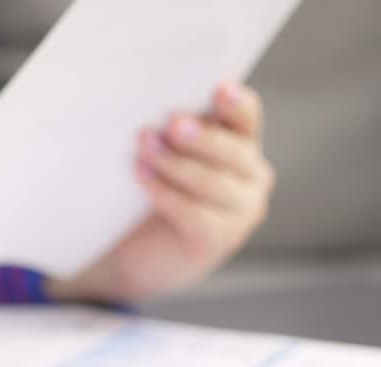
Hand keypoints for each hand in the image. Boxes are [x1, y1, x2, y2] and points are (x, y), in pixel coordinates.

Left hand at [50, 82, 275, 301]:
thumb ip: (173, 133)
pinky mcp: (219, 240)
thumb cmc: (151, 196)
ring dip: (174, 162)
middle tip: (172, 123)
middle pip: (233, 151)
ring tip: (144, 146)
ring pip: (211, 182)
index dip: (236, 105)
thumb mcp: (167, 157)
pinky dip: (164, 191)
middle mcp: (252, 178)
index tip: (220, 88)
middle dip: (201, 137)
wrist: (138, 255)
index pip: (247, 119)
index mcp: (242, 147)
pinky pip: (193, 212)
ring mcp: (241, 212)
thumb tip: (152, 102)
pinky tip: (141, 175)